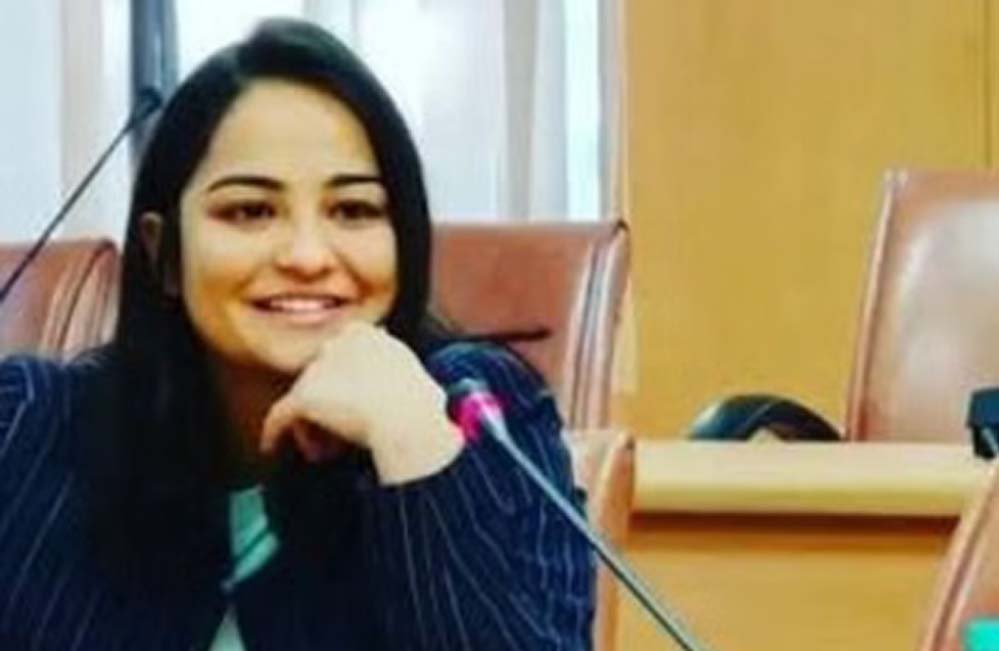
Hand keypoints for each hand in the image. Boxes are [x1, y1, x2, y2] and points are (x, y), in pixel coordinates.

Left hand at [260, 321, 462, 483]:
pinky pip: (280, 416)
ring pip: (303, 399)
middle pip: (321, 377)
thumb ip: (400, 374)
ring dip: (312, 425)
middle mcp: (339, 343)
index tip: (352, 406)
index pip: (341, 353)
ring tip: (326, 450)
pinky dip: (273, 433)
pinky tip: (270, 448)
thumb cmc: (421, 409)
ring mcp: (319, 368)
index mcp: (367, 334)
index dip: (344, 383)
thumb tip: (416, 390)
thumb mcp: (418, 380)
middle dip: (327, 405)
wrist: (409, 422)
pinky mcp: (304, 395)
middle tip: (338, 434)